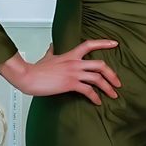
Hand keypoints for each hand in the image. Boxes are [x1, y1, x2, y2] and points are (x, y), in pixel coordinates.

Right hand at [0, 40, 121, 104]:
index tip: (115, 43)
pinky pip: (88, 91)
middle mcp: (74, 63)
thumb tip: (52, 46)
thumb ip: (53, 51)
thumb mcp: (47, 57)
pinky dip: (95, 97)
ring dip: (108, 88)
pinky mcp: (70, 83)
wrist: (27, 76)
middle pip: (100, 64)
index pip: (89, 44)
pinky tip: (98, 102)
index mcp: (70, 55)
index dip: (104, 43)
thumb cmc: (36, 69)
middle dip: (112, 74)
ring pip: (98, 78)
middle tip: (118, 83)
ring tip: (113, 95)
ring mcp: (73, 73)